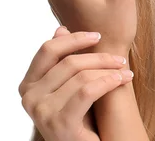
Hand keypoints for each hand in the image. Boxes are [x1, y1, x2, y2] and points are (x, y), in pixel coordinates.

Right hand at [19, 26, 133, 140]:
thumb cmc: (80, 118)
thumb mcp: (70, 86)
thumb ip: (62, 61)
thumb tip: (60, 29)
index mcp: (28, 85)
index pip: (48, 50)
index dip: (74, 39)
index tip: (98, 36)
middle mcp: (29, 98)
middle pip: (69, 62)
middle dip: (100, 57)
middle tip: (121, 59)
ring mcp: (41, 112)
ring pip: (81, 75)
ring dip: (109, 70)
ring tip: (126, 72)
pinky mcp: (60, 123)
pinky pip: (88, 91)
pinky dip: (109, 82)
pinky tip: (122, 80)